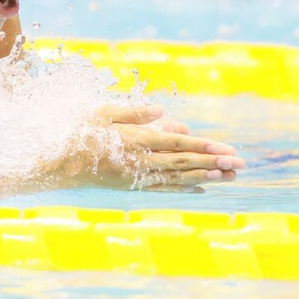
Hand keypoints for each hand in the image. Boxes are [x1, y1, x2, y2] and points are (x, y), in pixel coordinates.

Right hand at [60, 104, 243, 189]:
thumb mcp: (103, 113)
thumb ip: (135, 112)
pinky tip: (201, 187)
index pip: (176, 143)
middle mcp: (140, 161)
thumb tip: (163, 111)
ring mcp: (137, 176)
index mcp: (135, 140)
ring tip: (229, 176)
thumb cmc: (79, 131)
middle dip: (214, 162)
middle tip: (240, 164)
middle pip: (183, 162)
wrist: (58, 163)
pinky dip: (184, 187)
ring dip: (206, 176)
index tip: (225, 149)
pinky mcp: (132, 185)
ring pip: (177, 177)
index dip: (203, 146)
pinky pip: (163, 187)